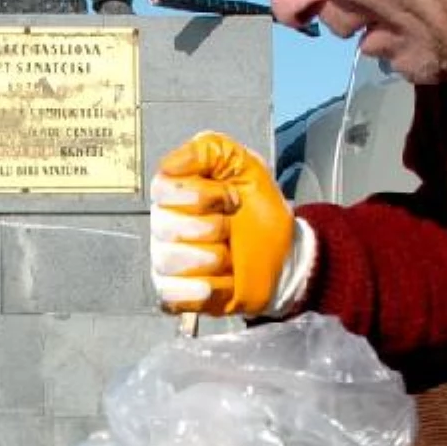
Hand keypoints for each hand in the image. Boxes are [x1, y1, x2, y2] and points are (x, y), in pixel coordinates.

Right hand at [150, 131, 295, 315]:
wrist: (283, 255)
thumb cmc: (260, 211)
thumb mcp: (246, 166)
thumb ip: (211, 150)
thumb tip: (171, 164)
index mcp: (176, 193)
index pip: (163, 189)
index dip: (200, 195)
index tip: (231, 198)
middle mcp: (165, 226)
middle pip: (164, 226)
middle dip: (209, 228)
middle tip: (231, 230)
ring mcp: (168, 262)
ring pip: (167, 261)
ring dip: (209, 260)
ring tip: (230, 258)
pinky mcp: (176, 293)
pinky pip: (171, 295)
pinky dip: (201, 291)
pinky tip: (223, 284)